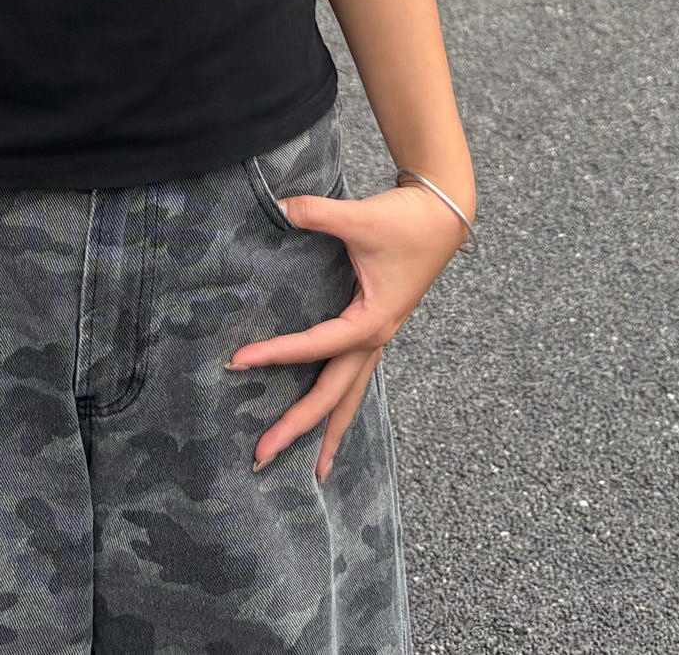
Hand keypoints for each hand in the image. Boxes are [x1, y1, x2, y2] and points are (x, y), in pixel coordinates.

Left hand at [228, 180, 468, 480]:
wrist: (442, 216)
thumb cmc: (405, 221)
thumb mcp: (360, 217)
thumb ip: (318, 213)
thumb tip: (282, 206)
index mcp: (372, 322)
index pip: (316, 347)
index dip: (276, 354)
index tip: (237, 361)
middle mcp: (375, 340)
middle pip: (334, 396)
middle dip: (298, 427)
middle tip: (260, 457)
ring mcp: (377, 339)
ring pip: (350, 397)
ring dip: (327, 431)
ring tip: (313, 473)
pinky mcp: (375, 329)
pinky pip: (354, 377)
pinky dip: (340, 404)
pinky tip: (329, 421)